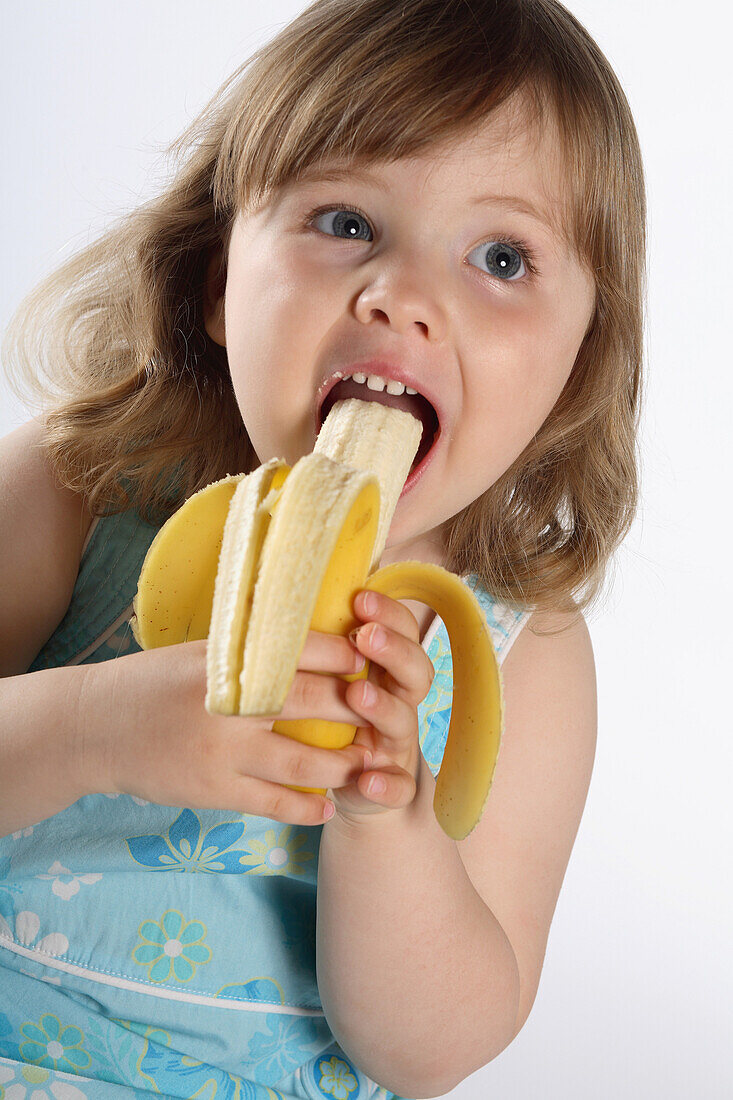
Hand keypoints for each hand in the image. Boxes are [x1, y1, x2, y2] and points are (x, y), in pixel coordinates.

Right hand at [77, 635, 371, 826]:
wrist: (95, 726)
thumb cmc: (154, 682)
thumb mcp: (201, 653)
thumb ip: (252, 652)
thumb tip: (314, 644)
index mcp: (229, 659)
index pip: (306, 650)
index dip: (348, 655)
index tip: (374, 659)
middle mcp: (229, 702)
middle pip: (315, 703)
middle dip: (359, 709)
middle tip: (387, 712)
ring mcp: (222, 750)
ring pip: (304, 761)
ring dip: (344, 764)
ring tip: (367, 762)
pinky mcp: (213, 789)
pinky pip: (272, 803)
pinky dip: (305, 808)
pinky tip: (327, 807)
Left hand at [328, 589, 435, 825]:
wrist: (348, 784)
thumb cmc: (327, 717)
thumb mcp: (323, 674)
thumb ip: (320, 641)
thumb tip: (293, 588)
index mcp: (385, 669)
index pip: (401, 632)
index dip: (388, 613)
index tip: (360, 598)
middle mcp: (397, 702)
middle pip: (414, 672)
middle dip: (393, 652)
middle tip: (365, 637)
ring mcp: (396, 744)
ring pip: (403, 722)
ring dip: (383, 707)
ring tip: (358, 694)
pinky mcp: (390, 786)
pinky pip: (397, 787)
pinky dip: (386, 784)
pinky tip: (368, 779)